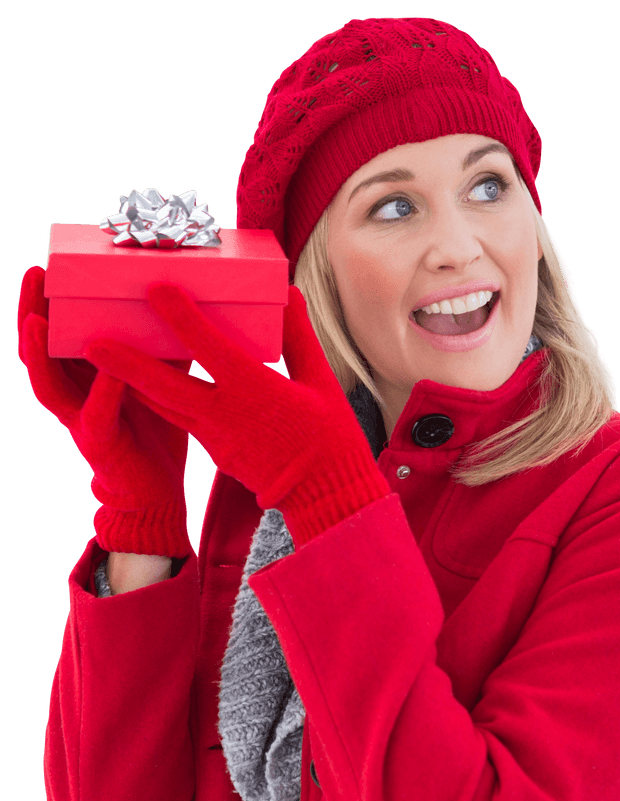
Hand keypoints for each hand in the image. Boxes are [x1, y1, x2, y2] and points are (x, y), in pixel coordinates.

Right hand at [17, 266, 192, 555]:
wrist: (160, 490)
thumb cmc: (158, 429)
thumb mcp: (161, 376)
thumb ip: (162, 344)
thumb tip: (189, 301)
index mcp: (84, 373)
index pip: (59, 330)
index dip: (50, 299)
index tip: (50, 261)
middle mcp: (74, 393)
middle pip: (40, 348)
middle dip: (32, 311)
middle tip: (33, 273)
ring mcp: (80, 420)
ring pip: (48, 383)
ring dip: (40, 352)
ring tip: (36, 321)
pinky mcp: (99, 444)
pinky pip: (96, 417)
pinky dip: (104, 393)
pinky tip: (111, 372)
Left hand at [85, 283, 389, 545]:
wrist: (325, 494)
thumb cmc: (330, 437)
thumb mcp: (321, 382)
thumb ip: (299, 337)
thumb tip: (288, 295)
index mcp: (254, 389)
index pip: (208, 346)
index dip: (180, 316)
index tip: (156, 289)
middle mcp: (225, 412)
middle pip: (165, 385)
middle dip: (126, 364)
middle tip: (91, 343)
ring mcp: (215, 435)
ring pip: (164, 405)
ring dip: (132, 383)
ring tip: (103, 360)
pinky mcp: (214, 450)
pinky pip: (179, 419)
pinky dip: (158, 400)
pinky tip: (143, 386)